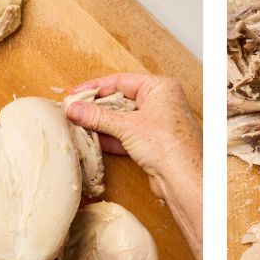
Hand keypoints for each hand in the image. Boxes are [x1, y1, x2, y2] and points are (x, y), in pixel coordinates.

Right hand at [65, 73, 203, 259]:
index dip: (95, 87)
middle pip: (121, 99)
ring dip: (101, 123)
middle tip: (74, 110)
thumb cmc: (167, 144)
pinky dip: (110, 137)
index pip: (121, 80)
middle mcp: (161, 102)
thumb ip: (98, 116)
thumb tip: (74, 109)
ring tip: (78, 124)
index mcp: (160, 87)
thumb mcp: (127, 126)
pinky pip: (126, 135)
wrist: (185, 178)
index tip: (75, 93)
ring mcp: (157, 123)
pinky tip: (92, 139)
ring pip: (123, 119)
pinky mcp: (153, 143)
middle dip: (97, 107)